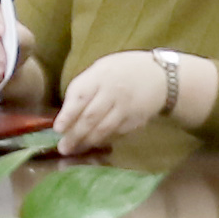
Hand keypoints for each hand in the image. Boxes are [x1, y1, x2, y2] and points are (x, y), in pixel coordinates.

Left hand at [59, 47, 185, 140]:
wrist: (161, 76)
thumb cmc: (123, 70)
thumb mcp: (102, 68)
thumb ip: (85, 87)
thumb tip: (66, 112)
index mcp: (100, 75)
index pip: (80, 96)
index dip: (67, 114)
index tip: (58, 129)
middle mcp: (113, 91)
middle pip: (90, 117)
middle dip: (74, 134)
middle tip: (63, 147)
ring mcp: (126, 107)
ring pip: (103, 129)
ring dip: (87, 141)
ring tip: (75, 149)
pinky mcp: (136, 120)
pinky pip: (117, 133)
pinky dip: (104, 140)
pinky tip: (94, 144)